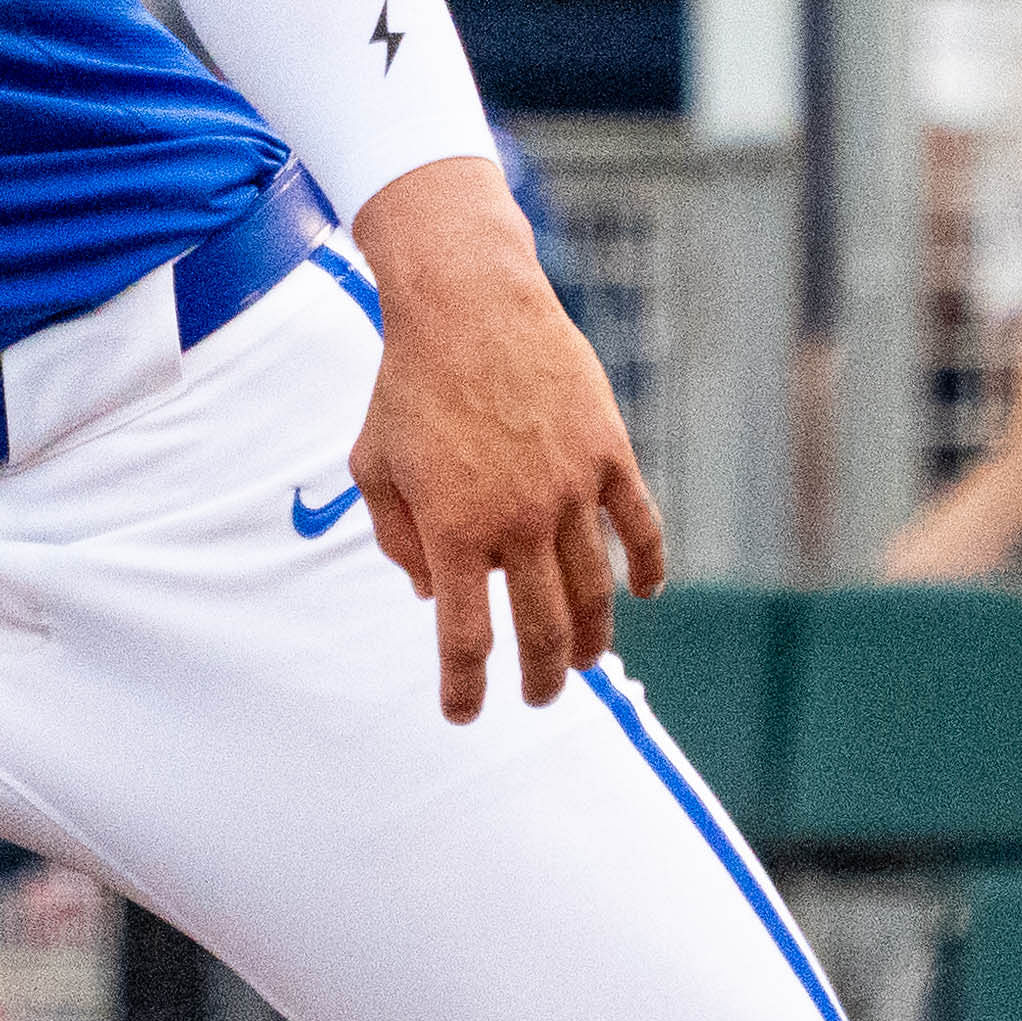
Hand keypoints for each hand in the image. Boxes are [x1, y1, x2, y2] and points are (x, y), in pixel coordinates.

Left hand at [345, 156, 665, 720]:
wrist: (468, 306)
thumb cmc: (408, 386)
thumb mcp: (374, 467)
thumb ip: (398, 539)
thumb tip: (433, 595)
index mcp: (454, 531)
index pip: (464, 637)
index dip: (465, 686)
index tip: (465, 714)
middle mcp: (517, 521)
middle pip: (540, 628)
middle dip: (540, 677)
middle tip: (539, 698)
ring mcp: (570, 490)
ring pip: (594, 589)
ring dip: (592, 637)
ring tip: (585, 663)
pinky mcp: (609, 455)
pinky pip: (640, 527)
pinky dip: (647, 567)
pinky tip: (646, 594)